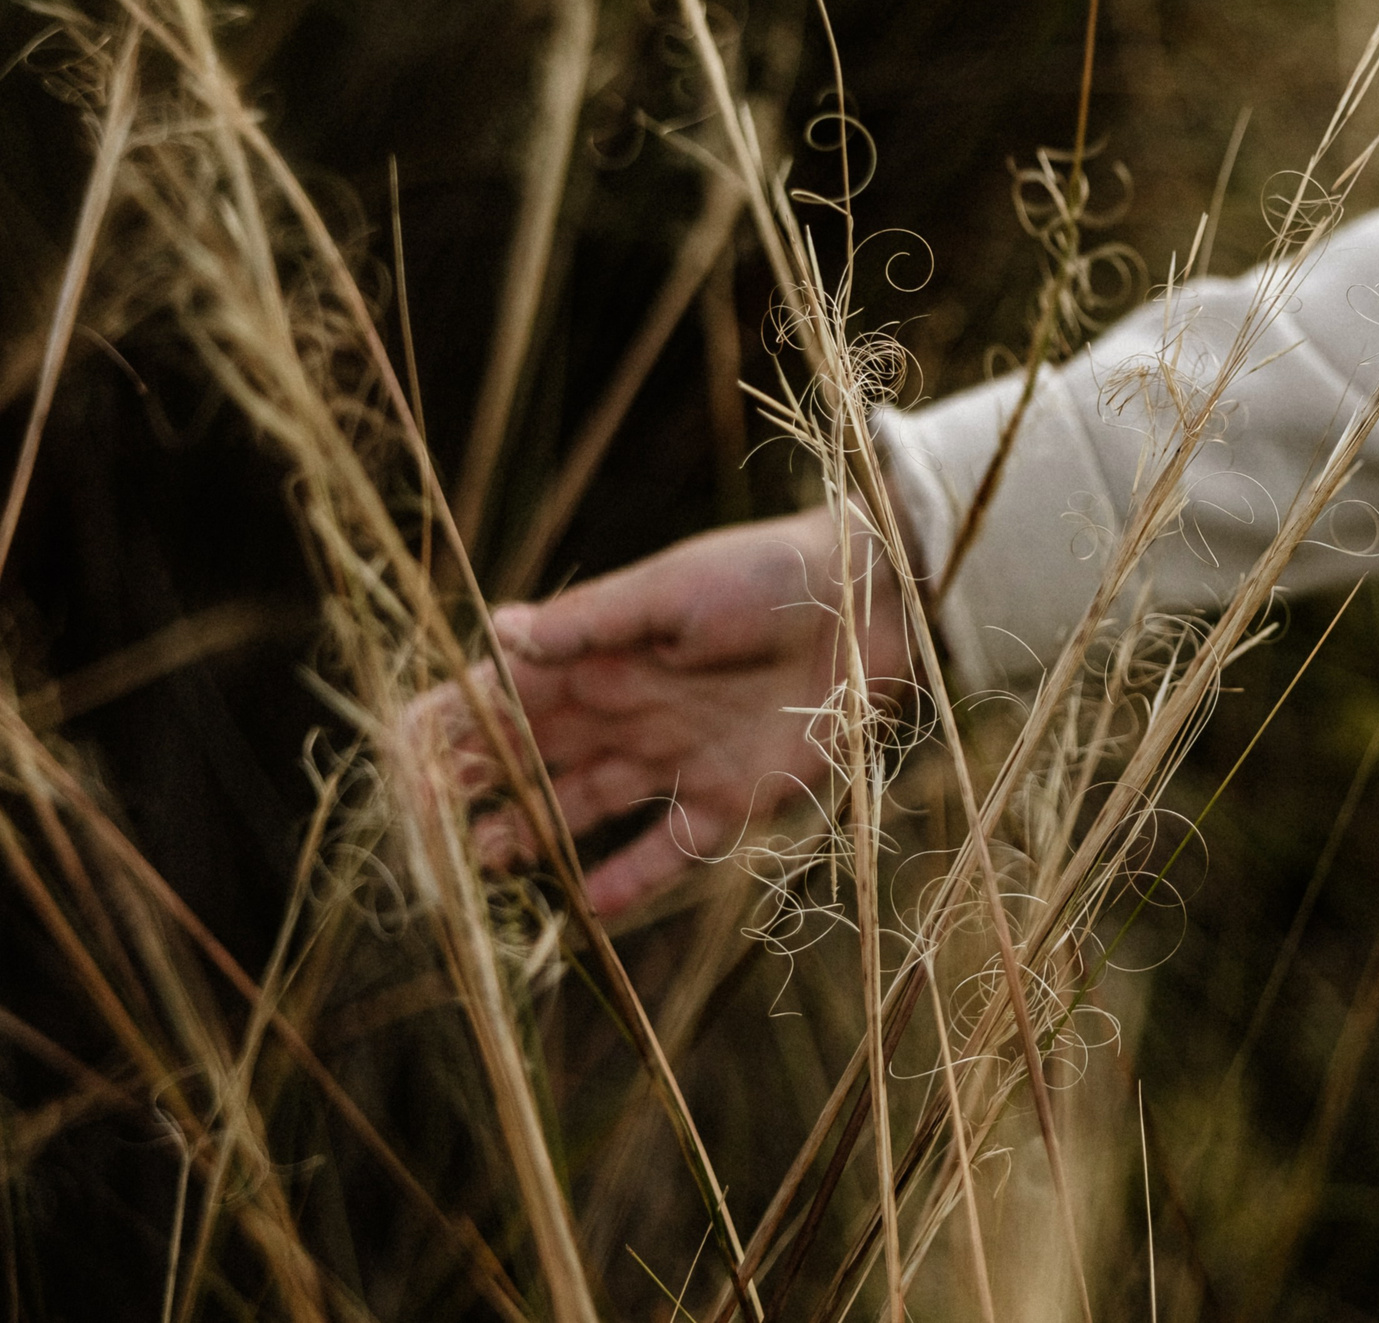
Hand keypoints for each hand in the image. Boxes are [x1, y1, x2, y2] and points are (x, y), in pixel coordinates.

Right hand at [447, 505, 915, 916]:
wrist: (872, 602)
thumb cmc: (766, 576)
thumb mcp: (672, 591)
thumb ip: (590, 622)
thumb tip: (494, 629)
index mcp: (598, 656)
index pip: (499, 696)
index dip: (446, 727)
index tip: (395, 765)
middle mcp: (624, 710)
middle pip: (528, 761)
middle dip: (470, 794)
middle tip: (418, 839)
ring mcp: (674, 757)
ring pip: (582, 809)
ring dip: (530, 838)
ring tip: (478, 871)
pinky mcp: (731, 798)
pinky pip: (667, 849)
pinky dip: (628, 881)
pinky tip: (584, 913)